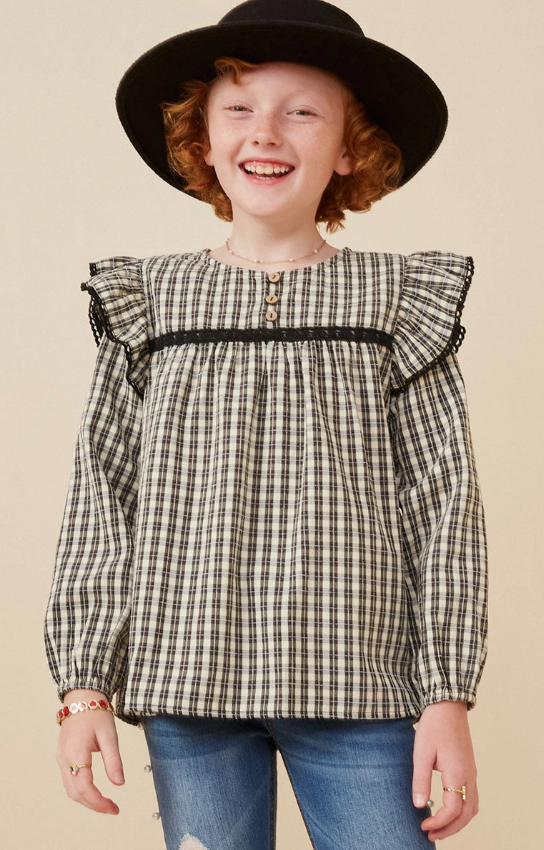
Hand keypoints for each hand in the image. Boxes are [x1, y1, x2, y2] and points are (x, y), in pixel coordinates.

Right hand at [56, 689, 124, 814]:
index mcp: (76, 753)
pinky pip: (69, 780)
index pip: (84, 788)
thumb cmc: (96, 713)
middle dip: (93, 804)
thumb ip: (114, 760)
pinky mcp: (63, 756)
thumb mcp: (109, 735)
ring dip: (87, 800)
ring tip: (105, 803)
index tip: (114, 808)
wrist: (82, 697)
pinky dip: (81, 790)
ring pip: (70, 789)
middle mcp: (64, 759)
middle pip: (75, 793)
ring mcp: (61, 758)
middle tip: (113, 809)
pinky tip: (94, 791)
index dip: (99, 802)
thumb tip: (119, 784)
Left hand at [412, 700, 477, 841]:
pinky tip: (447, 808)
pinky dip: (462, 810)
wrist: (448, 705)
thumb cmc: (433, 726)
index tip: (422, 826)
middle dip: (450, 829)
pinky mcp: (469, 767)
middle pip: (467, 814)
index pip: (452, 810)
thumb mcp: (421, 752)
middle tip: (430, 834)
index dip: (438, 822)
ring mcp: (472, 771)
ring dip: (458, 822)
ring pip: (472, 807)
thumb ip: (421, 780)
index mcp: (457, 773)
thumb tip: (419, 805)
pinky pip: (471, 796)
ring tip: (439, 826)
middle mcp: (469, 775)